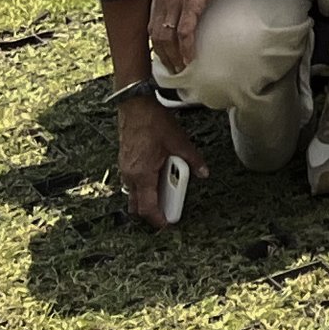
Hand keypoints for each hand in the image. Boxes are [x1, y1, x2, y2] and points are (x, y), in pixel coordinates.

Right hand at [117, 97, 208, 228]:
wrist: (135, 106)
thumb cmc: (154, 122)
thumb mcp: (179, 141)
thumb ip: (192, 159)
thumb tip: (203, 173)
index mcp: (143, 174)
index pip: (147, 207)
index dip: (157, 219)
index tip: (167, 224)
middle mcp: (130, 175)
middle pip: (137, 206)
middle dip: (151, 213)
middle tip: (166, 212)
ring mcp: (125, 169)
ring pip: (133, 194)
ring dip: (146, 198)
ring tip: (164, 193)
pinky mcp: (125, 161)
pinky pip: (131, 182)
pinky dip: (143, 185)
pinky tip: (156, 175)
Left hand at [148, 0, 240, 75]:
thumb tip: (182, 15)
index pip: (151, 28)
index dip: (156, 48)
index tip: (165, 60)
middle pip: (157, 37)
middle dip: (164, 58)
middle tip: (173, 71)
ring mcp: (177, 0)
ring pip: (168, 37)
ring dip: (174, 57)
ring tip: (181, 69)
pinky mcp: (193, 0)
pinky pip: (185, 31)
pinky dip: (186, 48)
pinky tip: (191, 57)